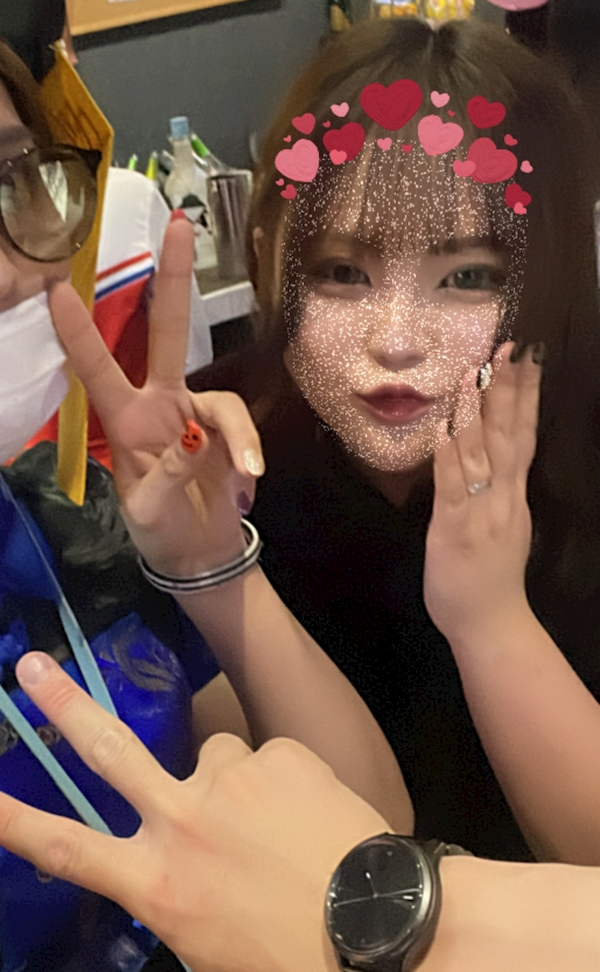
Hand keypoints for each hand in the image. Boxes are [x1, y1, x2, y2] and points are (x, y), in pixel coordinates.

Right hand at [0, 652, 383, 971]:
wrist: (390, 938)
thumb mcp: (219, 955)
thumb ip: (186, 901)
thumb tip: (189, 872)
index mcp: (157, 885)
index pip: (65, 849)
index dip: (11, 822)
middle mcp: (179, 821)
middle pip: (108, 751)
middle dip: (64, 704)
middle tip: (33, 666)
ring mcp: (227, 779)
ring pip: (218, 757)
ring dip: (237, 780)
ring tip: (285, 822)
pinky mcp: (278, 754)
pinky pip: (272, 761)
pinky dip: (290, 783)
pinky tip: (321, 815)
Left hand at [49, 215, 262, 576]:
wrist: (198, 556)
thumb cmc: (159, 532)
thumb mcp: (148, 513)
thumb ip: (166, 477)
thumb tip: (193, 438)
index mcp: (122, 420)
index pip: (94, 367)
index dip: (77, 331)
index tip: (56, 287)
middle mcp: (157, 402)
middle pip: (166, 331)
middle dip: (172, 279)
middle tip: (177, 225)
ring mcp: (194, 411)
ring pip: (220, 399)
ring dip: (237, 437)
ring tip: (245, 478)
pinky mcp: (226, 429)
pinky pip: (240, 427)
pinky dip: (247, 454)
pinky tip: (245, 488)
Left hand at [424, 343, 540, 646]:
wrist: (491, 625)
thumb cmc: (490, 578)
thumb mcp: (501, 525)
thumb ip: (495, 490)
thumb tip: (485, 455)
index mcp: (513, 495)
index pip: (523, 434)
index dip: (526, 395)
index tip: (528, 357)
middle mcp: (503, 497)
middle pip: (509, 433)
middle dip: (509, 388)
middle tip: (510, 346)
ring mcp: (480, 512)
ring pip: (481, 454)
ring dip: (476, 412)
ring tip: (474, 373)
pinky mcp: (455, 530)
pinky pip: (452, 488)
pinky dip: (449, 457)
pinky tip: (444, 429)